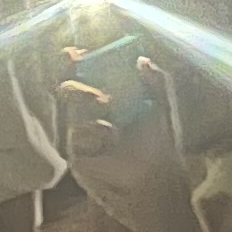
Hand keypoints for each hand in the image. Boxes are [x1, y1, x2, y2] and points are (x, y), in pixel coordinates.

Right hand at [59, 54, 185, 206]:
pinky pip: (75, 131)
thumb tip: (141, 59)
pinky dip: (94, 129)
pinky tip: (109, 139)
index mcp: (110, 99)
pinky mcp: (76, 153)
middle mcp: (91, 114)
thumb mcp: (163, 107)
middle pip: (69, 86)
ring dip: (90, 101)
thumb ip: (157, 80)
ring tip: (110, 113)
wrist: (157, 179)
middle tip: (99, 88)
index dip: (76, 61)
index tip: (74, 52)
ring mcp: (81, 134)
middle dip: (82, 82)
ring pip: (70, 104)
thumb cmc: (161, 146)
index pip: (85, 75)